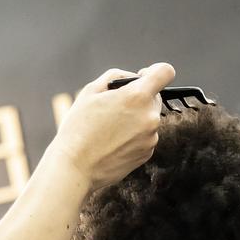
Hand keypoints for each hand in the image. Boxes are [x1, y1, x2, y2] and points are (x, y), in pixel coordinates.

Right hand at [46, 63, 175, 189]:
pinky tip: (112, 143)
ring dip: (134, 119)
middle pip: (155, 97)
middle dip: (138, 98)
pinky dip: (133, 137)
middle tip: (113, 108)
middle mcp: (150, 117)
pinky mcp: (147, 154)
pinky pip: (145, 137)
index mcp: (137, 96)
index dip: (156, 71)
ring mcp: (151, 138)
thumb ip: (115, 77)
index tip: (144, 77)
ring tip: (108, 130)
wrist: (74, 167)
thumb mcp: (90, 91)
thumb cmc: (78, 128)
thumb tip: (132, 78)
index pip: (165, 72)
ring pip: (148, 119)